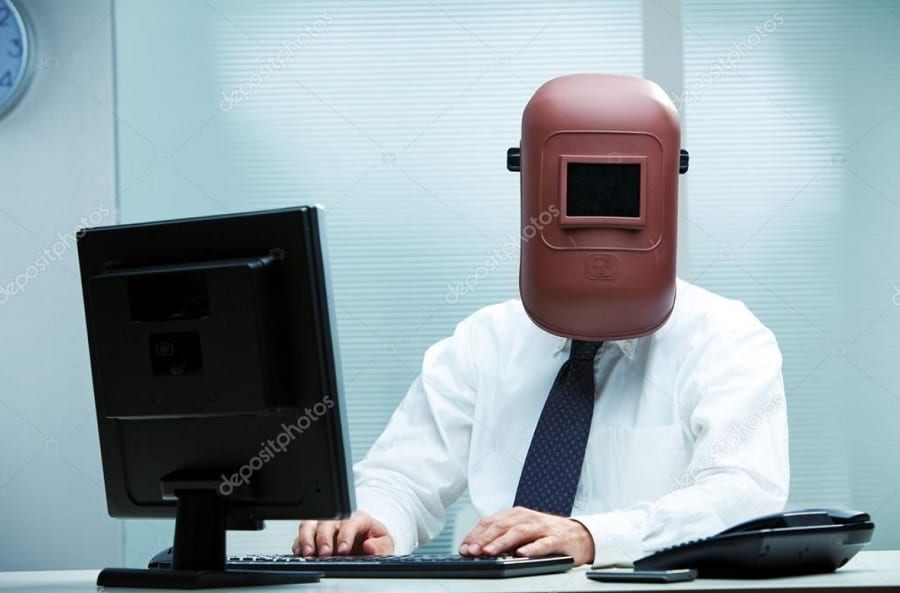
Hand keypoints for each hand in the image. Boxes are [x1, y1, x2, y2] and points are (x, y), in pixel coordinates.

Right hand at [292, 511, 393, 556]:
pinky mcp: (312, 534)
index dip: (345, 535)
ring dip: (307, 538)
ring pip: (310, 524)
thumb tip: (370, 546)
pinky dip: (299, 543)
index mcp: (358, 518)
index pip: (349, 521)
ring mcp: (323, 525)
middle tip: (325, 553)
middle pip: (326, 520)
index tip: (344, 549)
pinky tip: (301, 552)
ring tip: (308, 553)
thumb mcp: (384, 543)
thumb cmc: (373, 540)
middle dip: (324, 537)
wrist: (365, 540)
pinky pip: (300, 535)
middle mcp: (338, 519)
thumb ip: (380, 546)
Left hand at [458, 506, 594, 565]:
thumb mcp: (522, 532)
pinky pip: (543, 543)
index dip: (476, 535)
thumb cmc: (546, 534)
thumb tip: (478, 549)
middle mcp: (527, 518)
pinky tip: (522, 554)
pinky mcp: (557, 538)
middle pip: (502, 526)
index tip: (464, 548)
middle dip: (484, 539)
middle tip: (472, 551)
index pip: (491, 523)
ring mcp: (542, 527)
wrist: (579, 535)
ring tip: (490, 552)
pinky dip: (532, 548)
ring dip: (502, 542)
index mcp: (516, 515)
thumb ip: (503, 538)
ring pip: (519, 533)